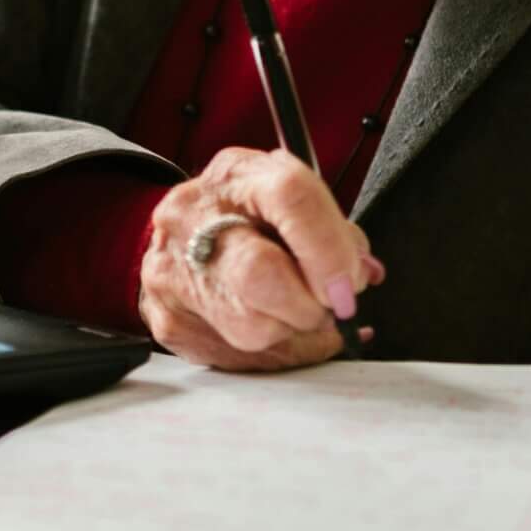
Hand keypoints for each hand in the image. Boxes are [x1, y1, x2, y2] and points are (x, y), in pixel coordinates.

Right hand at [135, 146, 382, 371]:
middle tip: (327, 305)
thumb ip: (333, 234)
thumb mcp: (292, 206)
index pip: (291, 197)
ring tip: (289, 310)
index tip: (349, 283)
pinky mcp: (169, 319)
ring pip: (251, 326)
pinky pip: (236, 356)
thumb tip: (360, 275)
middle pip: (260, 272)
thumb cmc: (246, 219)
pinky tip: (271, 327)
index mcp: (237, 174)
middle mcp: (194, 215)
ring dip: (289, 330)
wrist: (181, 237)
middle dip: (310, 303)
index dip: (330, 249)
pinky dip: (270, 352)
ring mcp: (173, 269)